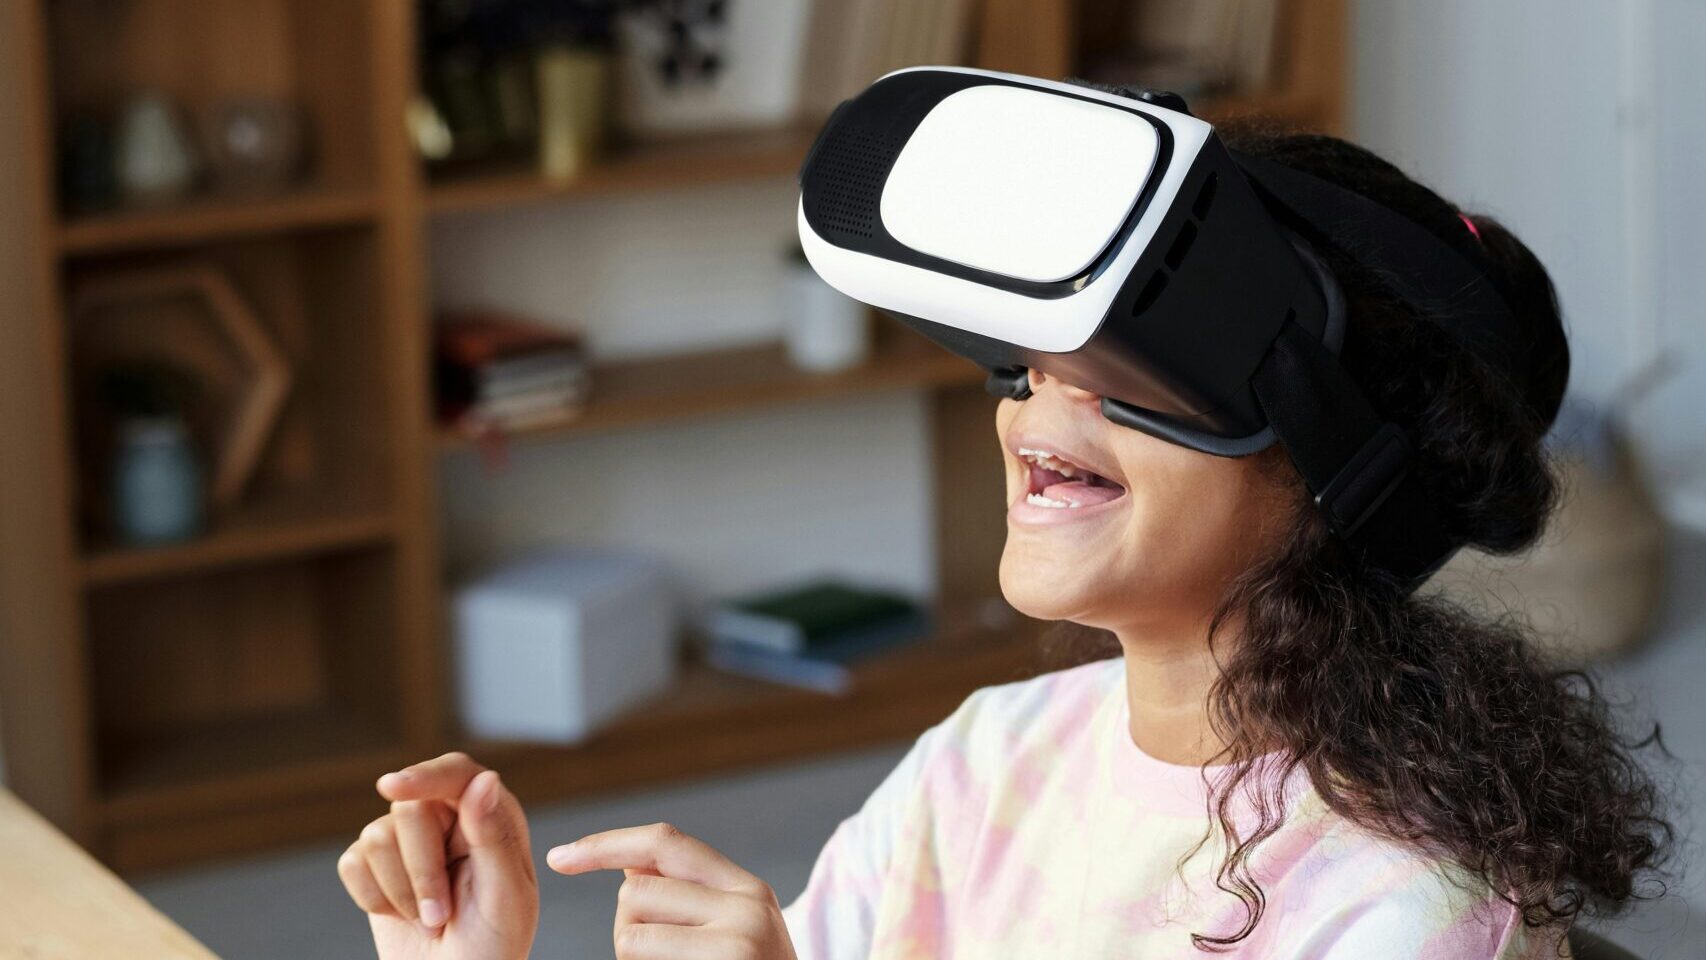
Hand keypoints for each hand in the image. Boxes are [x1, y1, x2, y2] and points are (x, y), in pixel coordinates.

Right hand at [337, 753, 538, 959]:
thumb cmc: (493, 945)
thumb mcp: (507, 897)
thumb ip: (494, 837)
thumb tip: (485, 779)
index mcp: (492, 814)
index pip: (456, 774)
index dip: (424, 775)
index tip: (391, 788)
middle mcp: (449, 817)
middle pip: (408, 808)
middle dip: (420, 871)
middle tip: (439, 917)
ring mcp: (409, 840)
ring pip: (376, 837)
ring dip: (400, 892)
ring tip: (429, 922)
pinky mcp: (376, 866)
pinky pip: (352, 863)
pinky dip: (374, 899)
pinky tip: (401, 916)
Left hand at [549, 822, 797, 959]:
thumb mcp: (733, 929)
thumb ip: (686, 894)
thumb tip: (627, 862)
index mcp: (747, 888)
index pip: (664, 842)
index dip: (604, 844)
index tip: (558, 858)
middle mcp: (747, 908)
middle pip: (634, 893)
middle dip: (628, 927)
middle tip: (665, 958)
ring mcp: (736, 945)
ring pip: (629, 937)